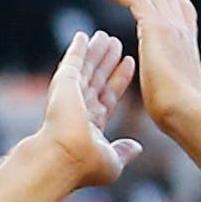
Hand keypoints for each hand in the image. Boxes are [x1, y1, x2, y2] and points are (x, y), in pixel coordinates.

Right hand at [34, 26, 144, 187]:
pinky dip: (78, 48)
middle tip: (116, 43)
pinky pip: (73, 60)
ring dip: (96, 52)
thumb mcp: (113, 161)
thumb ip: (124, 151)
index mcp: (91, 126)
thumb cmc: (87, 164)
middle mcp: (79, 109)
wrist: (65, 157)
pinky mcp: (64, 83)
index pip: (108, 97)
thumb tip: (136, 148)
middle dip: (107, 62)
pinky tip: (84, 36)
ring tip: (106, 36)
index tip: (128, 64)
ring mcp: (70, 95)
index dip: (119, 81)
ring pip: (87, 68)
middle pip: (97, 79)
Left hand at [102, 0, 200, 138]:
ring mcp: (171, 26)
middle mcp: (182, 28)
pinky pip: (136, 1)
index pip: (181, 8)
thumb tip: (168, 92)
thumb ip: (172, 80)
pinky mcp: (156, 28)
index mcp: (189, 42)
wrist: (187, 110)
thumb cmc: (182, 113)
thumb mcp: (176, 90)